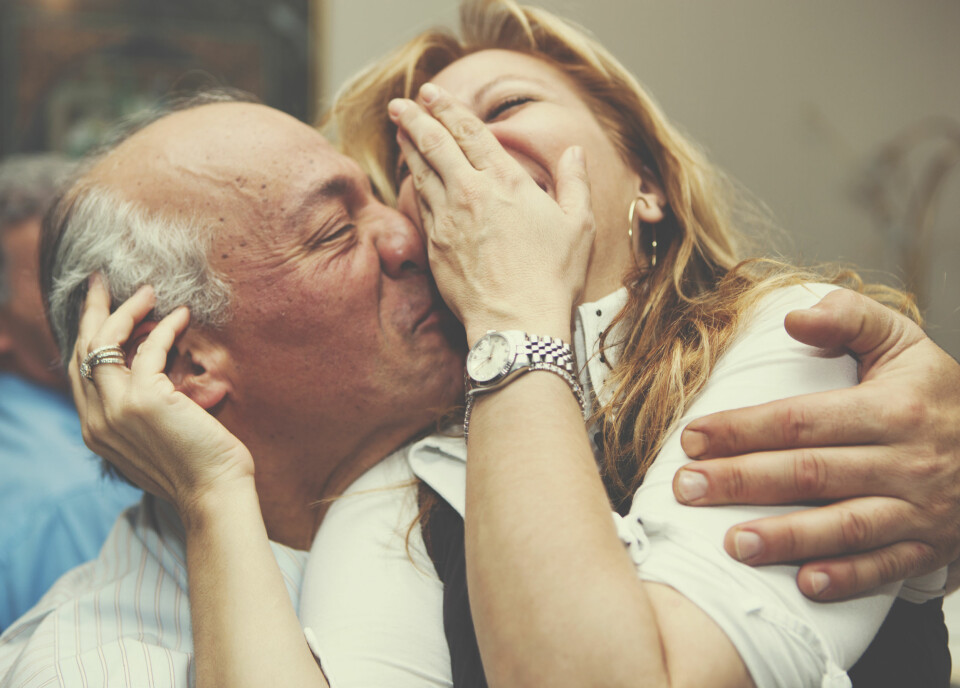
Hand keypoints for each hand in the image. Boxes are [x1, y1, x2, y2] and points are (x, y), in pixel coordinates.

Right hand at [70, 275, 254, 519]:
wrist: (214, 493)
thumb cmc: (195, 469)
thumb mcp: (152, 442)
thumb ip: (136, 416)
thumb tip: (147, 382)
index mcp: (96, 430)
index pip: (80, 372)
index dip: (88, 336)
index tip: (99, 309)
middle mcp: (97, 419)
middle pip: (84, 350)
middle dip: (93, 311)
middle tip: (101, 282)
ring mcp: (117, 409)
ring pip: (108, 342)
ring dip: (127, 310)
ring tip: (148, 291)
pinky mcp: (145, 399)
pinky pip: (150, 348)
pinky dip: (165, 327)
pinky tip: (182, 316)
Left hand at [387, 82, 593, 343]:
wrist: (517, 322)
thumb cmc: (553, 277)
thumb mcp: (579, 225)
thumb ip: (575, 183)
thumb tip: (574, 153)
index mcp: (506, 181)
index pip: (470, 133)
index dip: (449, 109)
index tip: (432, 95)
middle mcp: (471, 193)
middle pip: (435, 144)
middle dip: (416, 118)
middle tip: (400, 103)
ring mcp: (448, 219)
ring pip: (422, 171)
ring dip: (408, 145)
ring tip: (399, 128)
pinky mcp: (435, 245)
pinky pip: (421, 205)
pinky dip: (415, 183)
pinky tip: (412, 177)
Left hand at [672, 289, 959, 599]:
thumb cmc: (937, 393)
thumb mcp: (903, 342)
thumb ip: (850, 319)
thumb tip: (793, 317)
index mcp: (892, 408)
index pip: (803, 420)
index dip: (744, 429)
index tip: (693, 438)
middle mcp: (907, 460)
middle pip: (811, 474)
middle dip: (743, 482)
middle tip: (687, 488)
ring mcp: (921, 509)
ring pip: (845, 527)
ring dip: (787, 538)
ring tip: (732, 543)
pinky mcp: (931, 545)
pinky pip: (888, 567)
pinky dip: (848, 579)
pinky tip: (805, 585)